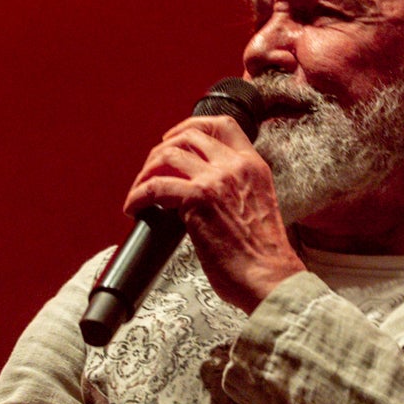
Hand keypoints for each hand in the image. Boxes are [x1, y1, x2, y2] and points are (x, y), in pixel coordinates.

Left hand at [125, 114, 306, 311]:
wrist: (270, 278)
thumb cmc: (262, 256)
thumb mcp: (257, 207)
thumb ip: (235, 191)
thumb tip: (201, 192)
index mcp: (253, 166)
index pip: (222, 126)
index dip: (192, 126)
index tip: (175, 139)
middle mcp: (235, 166)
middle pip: (188, 136)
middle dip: (162, 150)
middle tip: (151, 170)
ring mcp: (216, 180)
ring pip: (167, 156)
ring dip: (146, 172)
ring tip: (139, 191)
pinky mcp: (197, 200)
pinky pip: (155, 187)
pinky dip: (138, 195)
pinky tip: (133, 208)